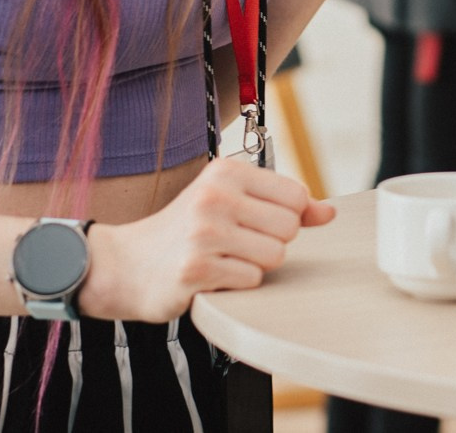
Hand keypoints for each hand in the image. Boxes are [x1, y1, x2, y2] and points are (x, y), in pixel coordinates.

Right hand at [80, 159, 335, 320]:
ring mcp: (204, 233)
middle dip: (270, 243)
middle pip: (289, 229)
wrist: (126, 264)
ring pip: (274, 256)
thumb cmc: (186, 231)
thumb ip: (284, 205)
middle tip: (236, 244)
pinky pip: (251, 280)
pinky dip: (237, 284)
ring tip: (223, 259)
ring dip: (254, 265)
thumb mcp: (231, 202)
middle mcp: (215, 196)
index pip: (296, 197)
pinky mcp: (196, 269)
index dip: (285, 218)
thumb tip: (329, 212)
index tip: (255, 222)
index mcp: (226, 172)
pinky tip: (210, 275)